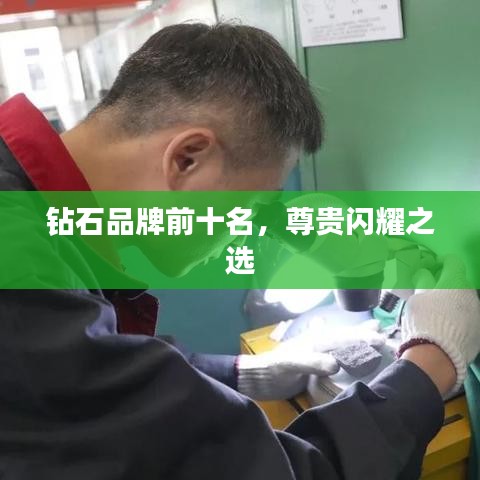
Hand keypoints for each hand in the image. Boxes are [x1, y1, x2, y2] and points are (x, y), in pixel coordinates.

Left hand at [236, 319, 383, 400]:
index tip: (380, 338)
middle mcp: (318, 343)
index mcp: (315, 341)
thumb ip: (312, 362)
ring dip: (356, 338)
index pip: (342, 337)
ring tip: (372, 333)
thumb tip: (335, 364)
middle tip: (381, 330)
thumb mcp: (291, 365)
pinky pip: (335, 354)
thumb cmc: (273, 370)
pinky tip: (348, 350)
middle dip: (362, 333)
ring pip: (340, 342)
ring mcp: (315, 352)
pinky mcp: (313, 364)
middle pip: (344, 336)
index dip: (361, 337)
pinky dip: (345, 351)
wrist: (257, 379)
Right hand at [400, 255, 479, 392]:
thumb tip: (424, 273)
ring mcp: (477, 314)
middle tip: (431, 293)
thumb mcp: (416, 298)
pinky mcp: (478, 332)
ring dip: (453, 303)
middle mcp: (471, 295)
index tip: (432, 268)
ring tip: (438, 313)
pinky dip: (458, 319)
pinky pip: (468, 318)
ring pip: (465, 302)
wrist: (436, 356)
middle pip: (459, 283)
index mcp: (454, 282)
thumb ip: (422, 283)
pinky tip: (446, 328)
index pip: (452, 262)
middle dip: (447, 285)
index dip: (441, 262)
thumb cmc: (423, 321)